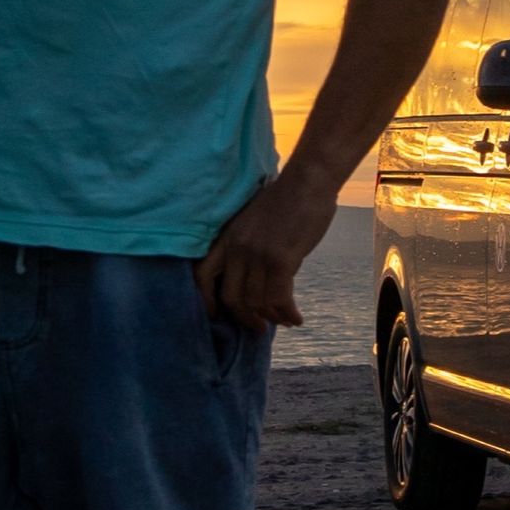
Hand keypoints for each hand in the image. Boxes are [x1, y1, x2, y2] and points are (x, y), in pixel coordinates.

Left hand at [195, 165, 337, 329]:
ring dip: (272, 317)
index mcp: (227, 238)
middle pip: (231, 298)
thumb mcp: (253, 223)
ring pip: (257, 301)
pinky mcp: (280, 259)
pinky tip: (296, 318)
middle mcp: (237, 248)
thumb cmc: (286, 200)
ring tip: (285, 320)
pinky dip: (287, 313)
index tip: (219, 315)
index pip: (202, 276)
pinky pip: (279, 298)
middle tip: (259, 327)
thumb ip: (248, 249)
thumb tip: (255, 281)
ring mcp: (257, 254)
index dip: (207, 301)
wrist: (307, 182)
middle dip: (246, 318)